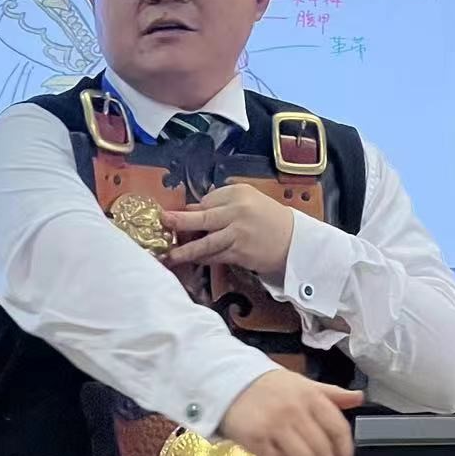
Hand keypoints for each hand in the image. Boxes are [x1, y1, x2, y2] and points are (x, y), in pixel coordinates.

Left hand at [162, 182, 294, 277]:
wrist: (292, 241)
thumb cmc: (266, 218)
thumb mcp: (246, 201)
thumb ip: (220, 203)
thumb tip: (190, 210)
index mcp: (238, 194)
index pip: (206, 201)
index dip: (191, 211)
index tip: (174, 217)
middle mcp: (237, 212)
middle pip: (203, 218)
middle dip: (180, 221)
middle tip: (162, 222)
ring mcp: (238, 234)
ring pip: (206, 243)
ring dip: (185, 250)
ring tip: (169, 255)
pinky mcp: (239, 253)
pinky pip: (214, 257)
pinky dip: (201, 259)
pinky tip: (189, 261)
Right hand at [220, 370, 363, 455]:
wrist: (226, 381)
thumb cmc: (267, 385)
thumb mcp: (302, 383)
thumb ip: (331, 393)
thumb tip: (359, 398)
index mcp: (312, 397)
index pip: (337, 428)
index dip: (345, 451)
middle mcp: (296, 411)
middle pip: (321, 449)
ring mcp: (275, 425)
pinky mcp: (255, 439)